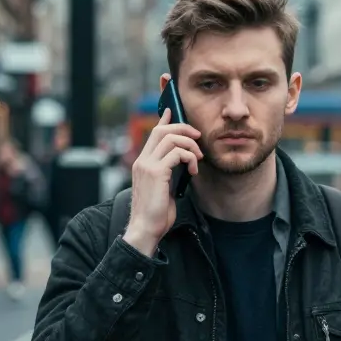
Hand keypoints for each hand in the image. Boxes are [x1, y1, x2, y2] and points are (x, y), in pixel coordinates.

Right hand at [123, 107, 202, 255]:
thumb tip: (184, 161)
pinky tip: (193, 171)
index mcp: (143, 162)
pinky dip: (190, 158)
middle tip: (198, 138)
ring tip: (198, 159)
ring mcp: (147, 165)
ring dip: (190, 146)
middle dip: (183, 129)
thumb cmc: (157, 212)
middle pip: (162, 130)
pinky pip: (177, 153)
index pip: (153, 133)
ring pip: (171, 138)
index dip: (164, 120)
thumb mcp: (165, 187)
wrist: (146, 228)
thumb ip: (170, 171)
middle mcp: (142, 160)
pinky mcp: (156, 172)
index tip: (173, 111)